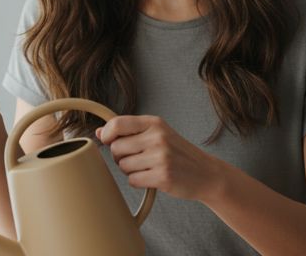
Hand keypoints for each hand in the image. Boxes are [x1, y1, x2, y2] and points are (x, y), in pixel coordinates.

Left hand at [96, 115, 223, 201]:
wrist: (205, 173)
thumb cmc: (177, 152)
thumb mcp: (157, 133)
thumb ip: (129, 131)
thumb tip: (99, 132)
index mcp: (154, 122)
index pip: (117, 123)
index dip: (107, 134)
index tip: (108, 141)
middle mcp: (158, 137)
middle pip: (116, 148)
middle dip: (120, 156)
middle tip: (136, 158)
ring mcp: (161, 157)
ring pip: (123, 166)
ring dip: (130, 170)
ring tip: (148, 167)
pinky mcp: (163, 176)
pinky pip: (133, 180)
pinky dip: (139, 181)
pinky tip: (152, 177)